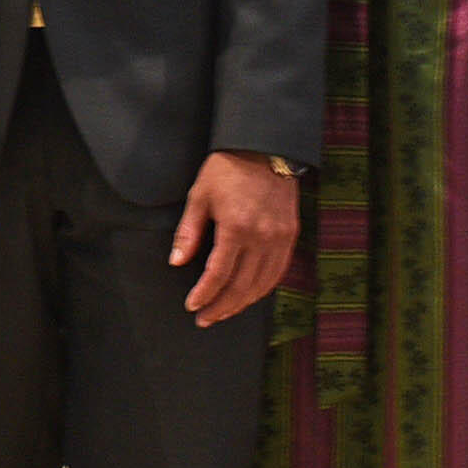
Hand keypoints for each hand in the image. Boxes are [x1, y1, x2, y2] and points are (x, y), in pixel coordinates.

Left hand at [172, 152, 298, 324]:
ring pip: (262, 284)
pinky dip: (263, 288)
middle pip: (241, 286)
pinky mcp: (290, 235)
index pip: (219, 274)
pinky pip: (278, 271)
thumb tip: (177, 262)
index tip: (192, 306)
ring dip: (242, 303)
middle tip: (204, 319)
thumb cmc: (226, 169)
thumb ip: (188, 232)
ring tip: (223, 312)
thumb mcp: (199, 196)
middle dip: (221, 307)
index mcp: (236, 227)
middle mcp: (262, 237)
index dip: (204, 294)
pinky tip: (249, 295)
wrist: (264, 148)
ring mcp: (280, 238)